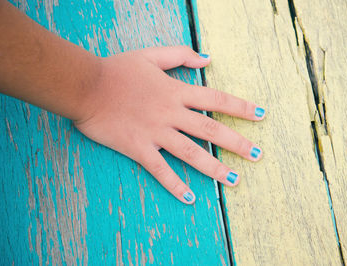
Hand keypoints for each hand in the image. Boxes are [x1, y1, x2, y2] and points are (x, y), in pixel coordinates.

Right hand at [74, 46, 264, 203]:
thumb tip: (207, 58)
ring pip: (191, 153)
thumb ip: (181, 55)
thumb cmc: (117, 69)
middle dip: (237, 143)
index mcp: (175, 91)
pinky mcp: (138, 148)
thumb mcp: (151, 55)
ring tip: (234, 180)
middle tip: (258, 155)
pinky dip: (174, 184)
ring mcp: (155, 133)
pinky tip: (189, 198)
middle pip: (211, 130)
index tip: (260, 115)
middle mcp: (171, 114)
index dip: (240, 107)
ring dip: (214, 168)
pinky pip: (160, 170)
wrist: (85, 86)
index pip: (216, 100)